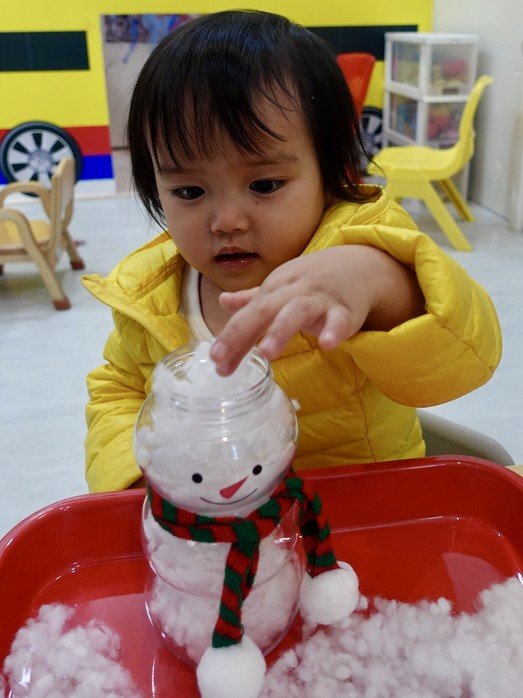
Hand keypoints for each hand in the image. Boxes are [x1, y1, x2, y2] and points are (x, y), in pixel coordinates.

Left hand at [210, 245, 423, 374]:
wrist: (358, 265)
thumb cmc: (313, 282)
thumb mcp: (281, 288)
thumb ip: (253, 300)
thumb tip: (223, 302)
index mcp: (274, 290)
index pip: (247, 315)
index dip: (229, 337)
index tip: (215, 361)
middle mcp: (292, 292)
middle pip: (263, 310)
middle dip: (240, 334)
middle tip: (221, 359)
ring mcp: (319, 299)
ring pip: (297, 312)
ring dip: (280, 331)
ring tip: (266, 354)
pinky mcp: (346, 309)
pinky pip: (340, 320)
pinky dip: (334, 330)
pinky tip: (328, 345)